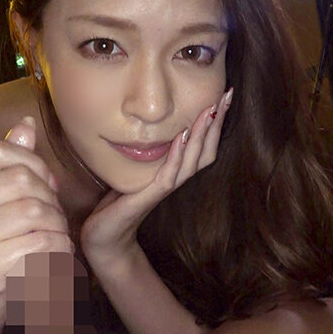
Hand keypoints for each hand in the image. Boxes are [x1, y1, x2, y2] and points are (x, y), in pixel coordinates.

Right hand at [0, 117, 73, 333]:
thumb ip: (10, 164)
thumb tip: (25, 126)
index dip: (33, 163)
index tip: (46, 185)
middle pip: (20, 180)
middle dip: (49, 198)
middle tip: (54, 218)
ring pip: (35, 210)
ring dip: (57, 224)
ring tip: (56, 237)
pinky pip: (41, 242)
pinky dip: (59, 249)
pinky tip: (56, 256)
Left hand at [81, 88, 232, 268]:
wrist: (105, 238)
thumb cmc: (118, 204)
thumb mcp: (135, 171)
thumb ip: (147, 153)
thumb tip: (152, 127)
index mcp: (174, 172)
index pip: (203, 146)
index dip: (215, 123)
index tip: (223, 96)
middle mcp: (174, 180)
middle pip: (206, 151)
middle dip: (216, 123)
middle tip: (227, 95)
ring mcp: (163, 189)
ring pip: (192, 160)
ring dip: (202, 134)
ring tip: (210, 110)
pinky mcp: (150, 196)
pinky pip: (169, 174)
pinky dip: (178, 154)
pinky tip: (184, 135)